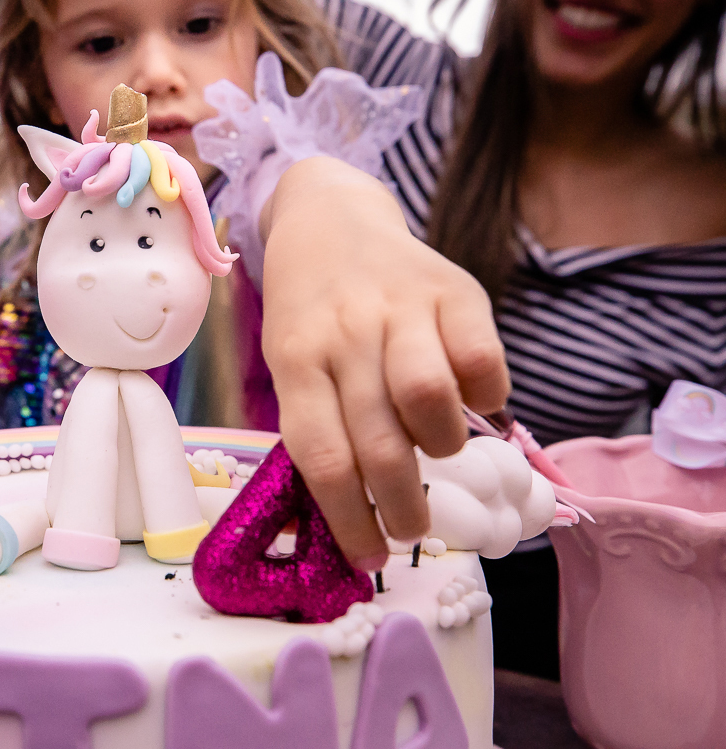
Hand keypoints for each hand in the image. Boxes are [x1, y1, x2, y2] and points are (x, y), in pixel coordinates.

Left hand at [260, 156, 509, 569]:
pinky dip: (485, 396)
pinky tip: (471, 401)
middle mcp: (346, 333)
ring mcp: (399, 307)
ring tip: (438, 451)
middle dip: (403, 506)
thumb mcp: (292, 361)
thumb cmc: (312, 314)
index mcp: (296, 360)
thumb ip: (320, 421)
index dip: (348, 520)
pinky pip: (483, 359)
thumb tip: (355, 515)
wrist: (330, 220)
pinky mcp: (453, 288)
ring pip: (429, 398)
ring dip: (441, 446)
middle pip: (378, 442)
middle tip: (412, 528)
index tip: (369, 558)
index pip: (322, 458)